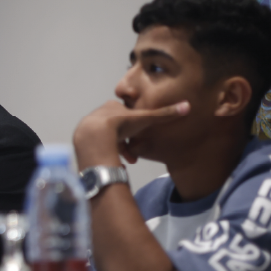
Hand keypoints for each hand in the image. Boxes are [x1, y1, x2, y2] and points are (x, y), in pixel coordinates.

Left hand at [73, 100, 189, 165]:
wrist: (94, 136)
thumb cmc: (120, 125)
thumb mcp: (145, 119)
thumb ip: (165, 114)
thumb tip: (188, 106)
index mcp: (113, 106)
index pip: (126, 116)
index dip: (135, 128)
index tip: (140, 139)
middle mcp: (99, 114)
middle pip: (116, 128)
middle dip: (126, 141)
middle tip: (133, 155)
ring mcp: (89, 127)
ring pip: (106, 139)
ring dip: (117, 150)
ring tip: (126, 161)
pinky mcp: (82, 140)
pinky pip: (97, 147)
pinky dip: (106, 154)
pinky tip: (113, 163)